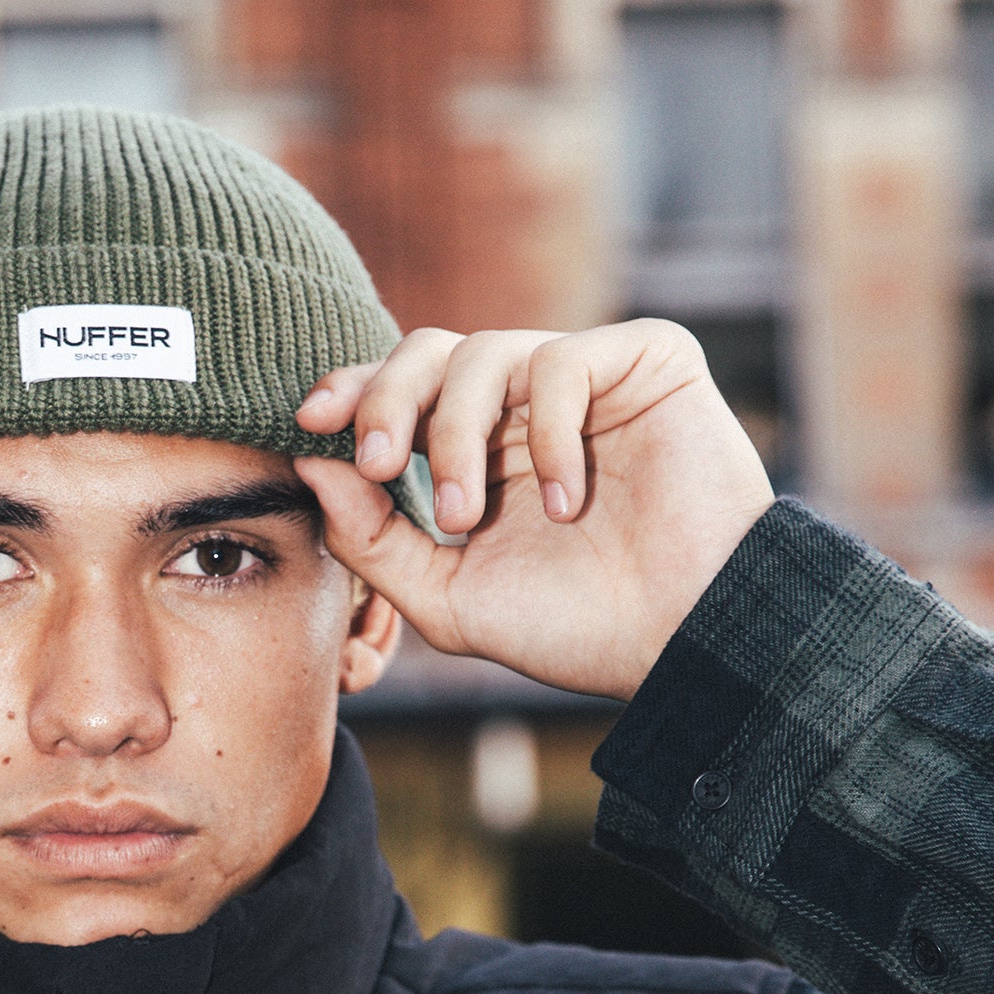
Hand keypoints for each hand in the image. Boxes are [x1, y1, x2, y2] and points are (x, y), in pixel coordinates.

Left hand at [293, 319, 773, 700]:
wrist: (684, 642)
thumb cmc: (576, 628)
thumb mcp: (448, 597)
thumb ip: (373, 539)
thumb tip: (310, 464)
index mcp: (481, 449)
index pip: (403, 390)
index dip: (355, 391)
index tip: (310, 420)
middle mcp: (528, 406)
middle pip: (430, 350)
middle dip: (388, 400)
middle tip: (381, 463)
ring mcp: (589, 380)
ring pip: (486, 351)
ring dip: (458, 435)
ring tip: (471, 517)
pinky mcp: (649, 361)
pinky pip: (564, 360)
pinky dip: (547, 433)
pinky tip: (567, 501)